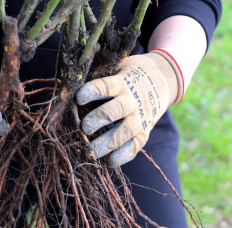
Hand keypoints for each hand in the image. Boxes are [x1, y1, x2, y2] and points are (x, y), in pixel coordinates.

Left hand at [75, 51, 181, 165]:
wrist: (161, 81)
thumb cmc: (127, 76)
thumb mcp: (116, 69)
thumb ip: (99, 79)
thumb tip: (70, 92)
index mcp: (122, 83)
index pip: (105, 87)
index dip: (91, 93)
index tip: (78, 99)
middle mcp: (131, 101)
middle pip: (114, 111)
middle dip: (97, 120)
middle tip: (84, 127)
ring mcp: (139, 118)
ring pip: (124, 132)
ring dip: (106, 143)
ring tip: (90, 150)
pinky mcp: (144, 132)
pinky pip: (134, 147)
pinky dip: (122, 156)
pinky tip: (109, 161)